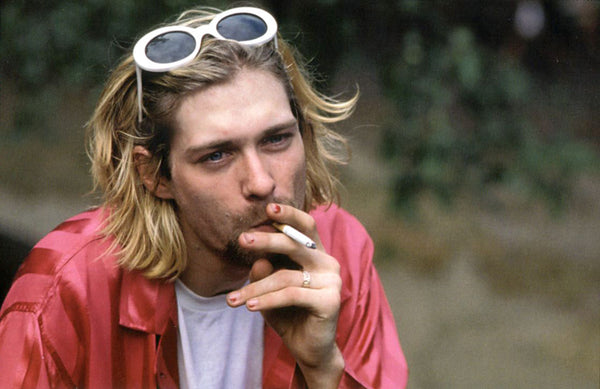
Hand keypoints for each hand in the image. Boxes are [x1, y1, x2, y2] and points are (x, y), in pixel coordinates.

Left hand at [227, 203, 343, 387]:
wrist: (309, 348)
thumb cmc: (288, 313)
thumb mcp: (268, 289)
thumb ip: (263, 272)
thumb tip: (258, 261)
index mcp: (315, 252)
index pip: (305, 225)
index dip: (289, 215)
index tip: (268, 208)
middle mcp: (327, 261)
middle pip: (295, 243)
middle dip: (266, 240)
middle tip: (242, 239)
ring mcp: (332, 280)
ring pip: (285, 275)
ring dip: (255, 288)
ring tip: (232, 300)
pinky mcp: (331, 300)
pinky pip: (291, 294)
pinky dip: (266, 300)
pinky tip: (249, 307)